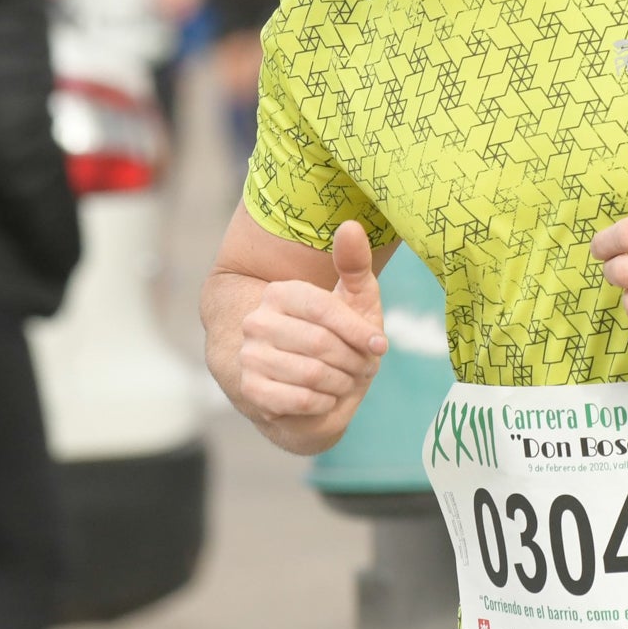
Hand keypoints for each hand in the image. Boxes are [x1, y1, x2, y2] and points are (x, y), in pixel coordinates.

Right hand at [230, 220, 387, 436]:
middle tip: (360, 368)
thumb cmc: (343, 342)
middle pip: (320, 343)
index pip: (324, 308)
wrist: (321, 391)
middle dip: (352, 361)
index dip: (357, 330)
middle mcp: (257, 321)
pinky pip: (300, 400)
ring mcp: (249, 355)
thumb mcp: (358, 300)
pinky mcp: (251, 390)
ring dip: (340, 383)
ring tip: (343, 380)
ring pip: (312, 373)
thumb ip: (355, 264)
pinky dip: (324, 403)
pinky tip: (324, 397)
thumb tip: (350, 225)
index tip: (379, 345)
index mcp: (280, 293)